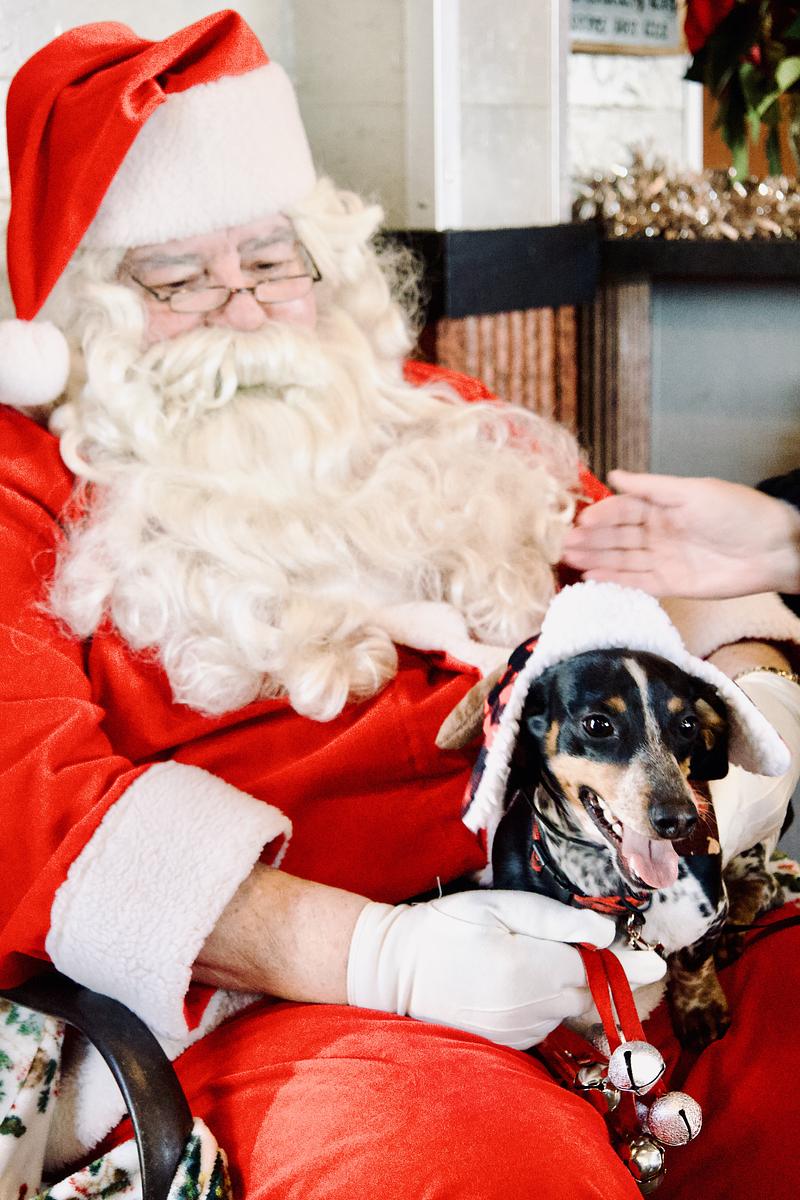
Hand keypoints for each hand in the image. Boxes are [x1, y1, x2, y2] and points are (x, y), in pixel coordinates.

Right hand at [347, 890, 665, 1049]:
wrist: (395, 971)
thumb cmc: (444, 928)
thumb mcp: (496, 907)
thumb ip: (553, 919)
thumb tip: (604, 932)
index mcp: (529, 966)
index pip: (596, 967)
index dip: (631, 965)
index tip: (660, 963)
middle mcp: (529, 1006)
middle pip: (589, 992)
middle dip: (608, 975)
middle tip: (622, 956)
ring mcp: (518, 1030)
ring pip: (568, 1007)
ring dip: (572, 987)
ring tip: (545, 959)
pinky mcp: (508, 1044)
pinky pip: (546, 1022)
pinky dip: (548, 1003)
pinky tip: (525, 981)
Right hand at [563, 471, 799, 598]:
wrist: (772, 548)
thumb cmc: (736, 512)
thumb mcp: (691, 491)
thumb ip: (650, 487)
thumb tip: (613, 475)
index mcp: (663, 507)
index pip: (623, 509)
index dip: (601, 514)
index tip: (580, 519)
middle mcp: (659, 533)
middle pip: (618, 536)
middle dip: (591, 539)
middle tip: (564, 542)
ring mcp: (663, 559)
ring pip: (622, 560)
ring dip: (595, 559)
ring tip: (569, 558)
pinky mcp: (671, 584)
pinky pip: (637, 582)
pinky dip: (615, 581)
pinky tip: (591, 578)